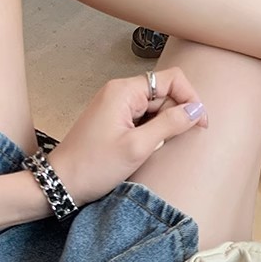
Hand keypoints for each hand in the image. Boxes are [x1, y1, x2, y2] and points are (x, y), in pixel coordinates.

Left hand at [47, 68, 206, 206]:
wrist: (61, 183)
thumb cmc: (93, 166)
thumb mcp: (137, 147)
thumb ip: (169, 124)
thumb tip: (196, 110)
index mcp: (123, 91)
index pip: (172, 79)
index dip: (190, 98)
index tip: (199, 123)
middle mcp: (120, 92)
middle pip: (165, 92)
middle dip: (175, 115)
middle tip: (169, 143)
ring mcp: (117, 105)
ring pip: (156, 107)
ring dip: (164, 126)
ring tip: (153, 149)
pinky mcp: (115, 119)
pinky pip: (144, 118)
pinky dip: (152, 131)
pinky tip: (146, 149)